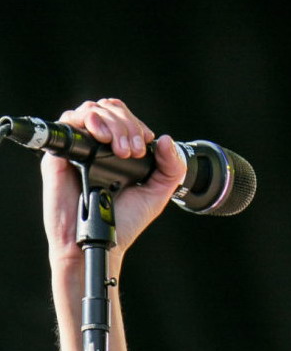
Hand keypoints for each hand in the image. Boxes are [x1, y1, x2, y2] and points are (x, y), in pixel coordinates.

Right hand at [41, 98, 186, 267]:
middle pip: (108, 109)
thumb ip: (170, 169)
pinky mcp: (61, 155)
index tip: (143, 146)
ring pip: (91, 110)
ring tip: (120, 149)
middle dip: (125, 124)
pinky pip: (68, 123)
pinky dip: (87, 121)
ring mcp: (80, 149)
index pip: (124, 117)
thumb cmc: (123, 222)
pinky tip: (101, 139)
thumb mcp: (156, 195)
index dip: (135, 124)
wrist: (102, 242)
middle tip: (132, 151)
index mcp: (118, 151)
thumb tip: (167, 141)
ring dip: (111, 122)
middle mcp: (98, 146)